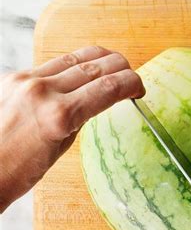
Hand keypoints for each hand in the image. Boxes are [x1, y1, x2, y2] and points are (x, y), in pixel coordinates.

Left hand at [0, 46, 144, 211]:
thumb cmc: (17, 172)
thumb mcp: (61, 147)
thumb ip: (80, 117)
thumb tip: (96, 99)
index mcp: (59, 116)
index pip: (108, 87)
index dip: (131, 83)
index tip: (139, 89)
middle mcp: (42, 90)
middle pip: (96, 65)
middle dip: (121, 67)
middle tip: (131, 76)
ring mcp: (25, 80)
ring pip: (75, 57)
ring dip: (100, 60)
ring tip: (113, 67)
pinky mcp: (14, 77)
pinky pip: (53, 63)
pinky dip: (75, 65)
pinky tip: (84, 72)